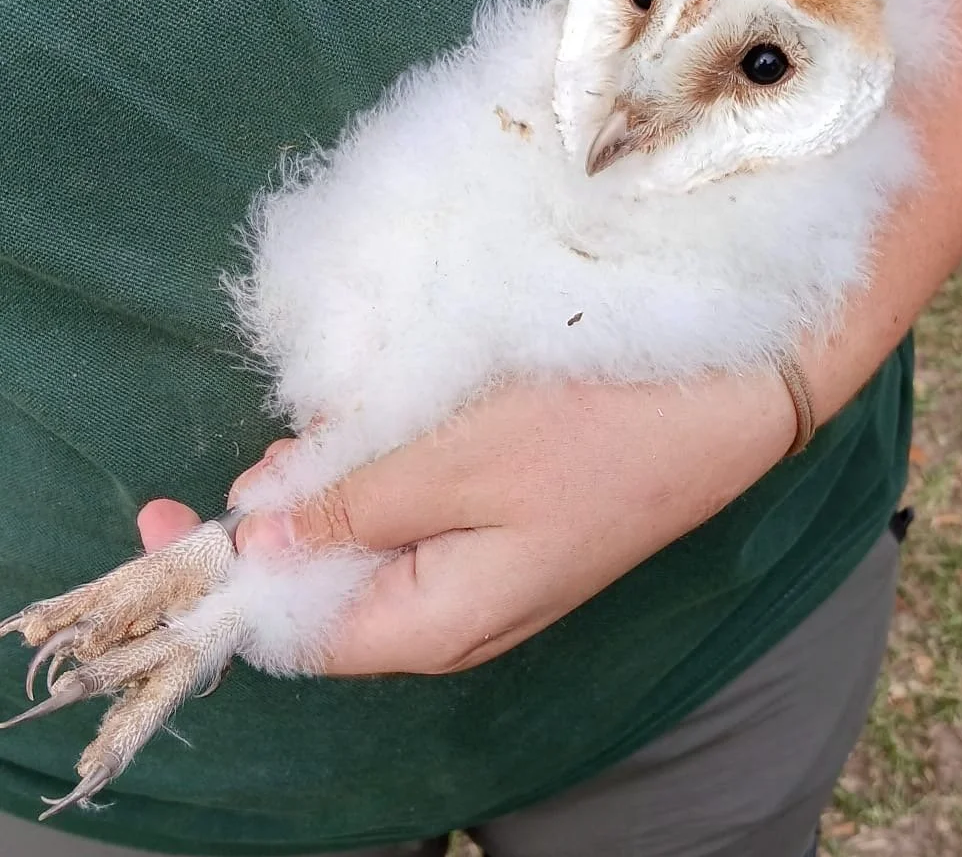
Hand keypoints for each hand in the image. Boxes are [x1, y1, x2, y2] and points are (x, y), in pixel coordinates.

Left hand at [138, 374, 796, 674]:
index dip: (218, 578)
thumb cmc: (596, 429)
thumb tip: (251, 529)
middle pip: (328, 587)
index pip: (290, 630)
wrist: (735, 399)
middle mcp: (454, 617)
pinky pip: (422, 513)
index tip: (158, 510)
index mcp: (432, 624)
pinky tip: (389, 421)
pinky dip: (386, 469)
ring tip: (329, 425)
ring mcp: (488, 573)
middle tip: (269, 445)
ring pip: (374, 540)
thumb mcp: (455, 460)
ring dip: (336, 484)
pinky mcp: (513, 528)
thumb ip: (348, 499)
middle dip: (280, 517)